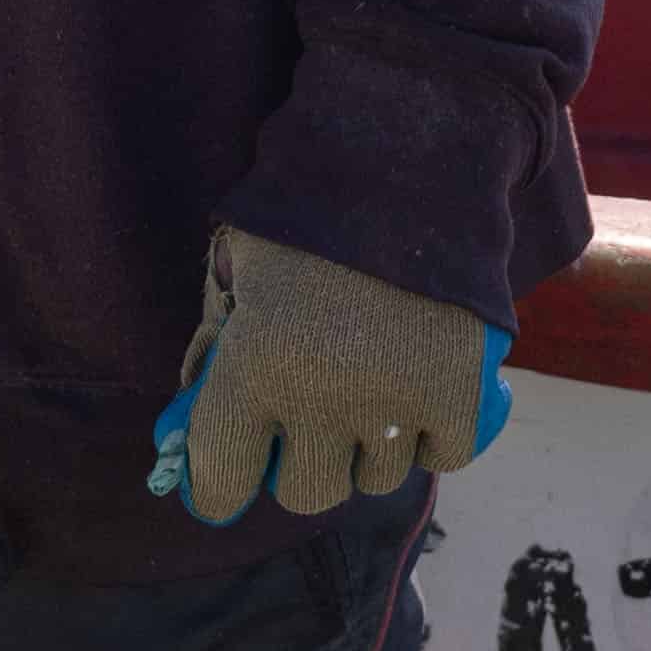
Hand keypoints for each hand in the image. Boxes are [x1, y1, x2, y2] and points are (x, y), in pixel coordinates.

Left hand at [149, 225, 512, 523]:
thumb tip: (190, 428)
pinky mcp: (459, 395)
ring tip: (371, 387)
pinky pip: (442, 457)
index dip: (221, 483)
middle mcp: (320, 398)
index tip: (232, 474)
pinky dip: (432, 435)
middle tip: (311, 418)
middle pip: (306, 493)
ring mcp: (395, 402)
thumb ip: (214, 347)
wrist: (413, 158)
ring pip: (376, 479)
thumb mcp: (237, 268)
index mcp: (251, 365)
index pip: (220, 481)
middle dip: (303, 461)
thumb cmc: (309, 212)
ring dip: (369, 446)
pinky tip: (420, 390)